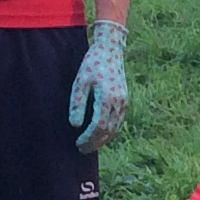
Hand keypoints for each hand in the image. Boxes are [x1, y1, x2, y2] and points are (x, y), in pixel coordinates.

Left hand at [68, 19, 129, 152]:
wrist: (110, 50)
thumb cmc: (92, 64)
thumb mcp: (80, 81)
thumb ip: (77, 103)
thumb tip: (74, 125)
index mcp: (107, 97)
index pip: (98, 126)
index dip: (88, 137)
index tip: (78, 143)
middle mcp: (119, 102)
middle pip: (108, 130)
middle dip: (95, 142)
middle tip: (82, 150)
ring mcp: (123, 101)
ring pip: (115, 127)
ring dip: (103, 139)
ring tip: (90, 145)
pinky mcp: (124, 99)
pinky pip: (118, 121)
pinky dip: (110, 130)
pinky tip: (100, 134)